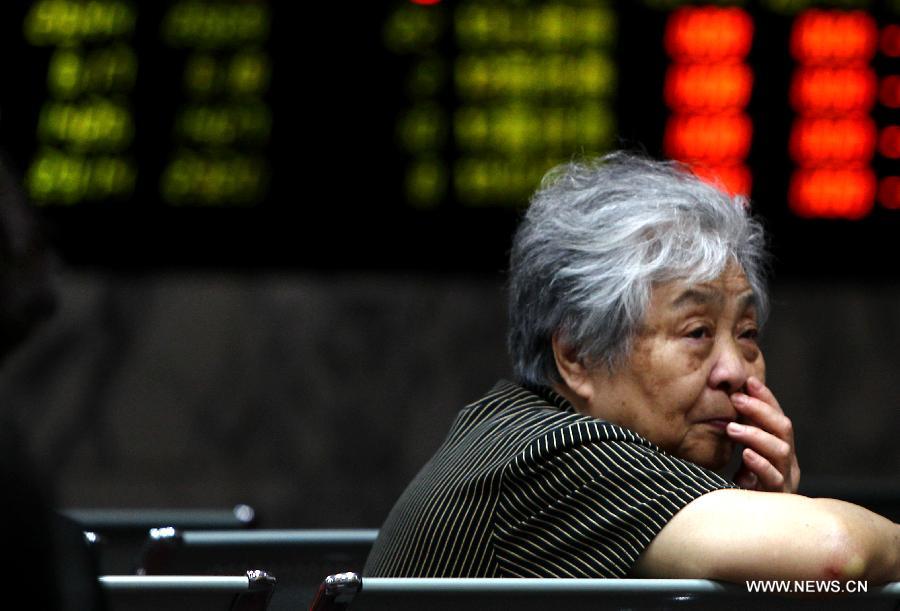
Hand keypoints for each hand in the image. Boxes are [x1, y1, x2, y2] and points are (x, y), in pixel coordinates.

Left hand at [726, 377, 799, 492]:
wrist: (756, 528)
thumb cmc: (744, 486)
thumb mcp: (742, 455)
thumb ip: (740, 433)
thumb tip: (725, 401)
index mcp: (781, 447)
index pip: (777, 416)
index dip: (766, 398)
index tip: (748, 382)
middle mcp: (788, 461)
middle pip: (783, 428)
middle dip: (760, 411)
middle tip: (737, 400)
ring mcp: (785, 478)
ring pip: (780, 450)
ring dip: (755, 435)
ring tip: (732, 428)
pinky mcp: (777, 497)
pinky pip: (773, 478)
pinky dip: (760, 465)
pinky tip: (746, 455)